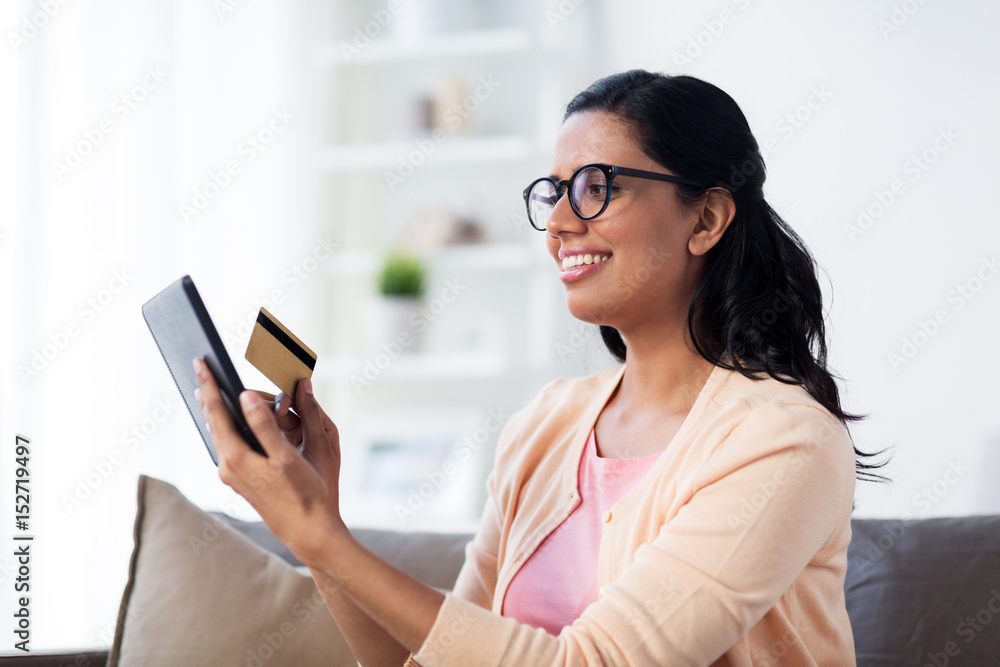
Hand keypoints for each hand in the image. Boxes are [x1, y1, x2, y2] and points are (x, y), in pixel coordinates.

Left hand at [193, 359, 344, 563]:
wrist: (308, 530)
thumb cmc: (304, 494)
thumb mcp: (286, 457)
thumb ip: (264, 426)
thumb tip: (246, 397)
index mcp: (236, 457)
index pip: (217, 411)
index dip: (209, 384)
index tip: (200, 361)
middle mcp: (228, 466)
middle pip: (214, 421)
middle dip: (209, 394)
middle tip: (202, 370)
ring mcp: (233, 475)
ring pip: (221, 434)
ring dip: (218, 410)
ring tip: (212, 390)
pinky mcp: (242, 480)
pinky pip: (230, 445)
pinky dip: (229, 426)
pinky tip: (233, 422)